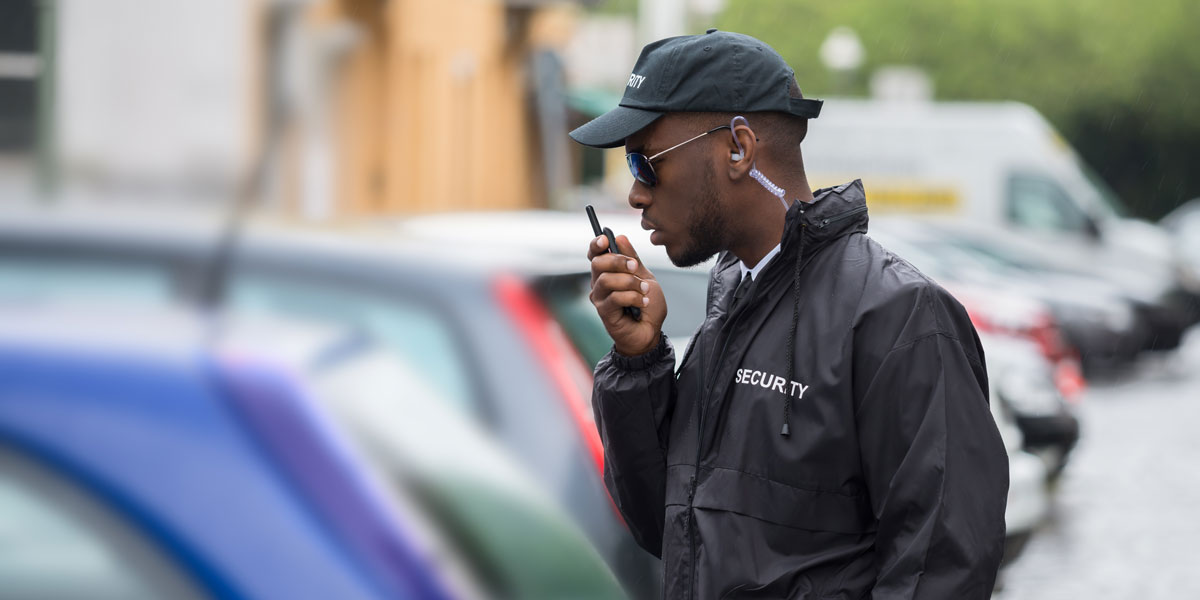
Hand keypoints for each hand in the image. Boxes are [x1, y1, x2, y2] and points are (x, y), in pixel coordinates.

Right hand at [588, 234, 666, 355]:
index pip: (594, 254)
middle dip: (618, 261)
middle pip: (597, 264)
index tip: (605, 239)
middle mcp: (598, 284)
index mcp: (607, 272)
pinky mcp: (604, 312)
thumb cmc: (647, 306)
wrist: (651, 331)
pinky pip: (615, 298)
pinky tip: (643, 303)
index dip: (596, 245)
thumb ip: (633, 258)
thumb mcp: (645, 276)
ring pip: (606, 280)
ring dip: (629, 282)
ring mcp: (599, 299)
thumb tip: (620, 237)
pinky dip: (632, 297)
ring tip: (644, 290)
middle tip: (635, 267)